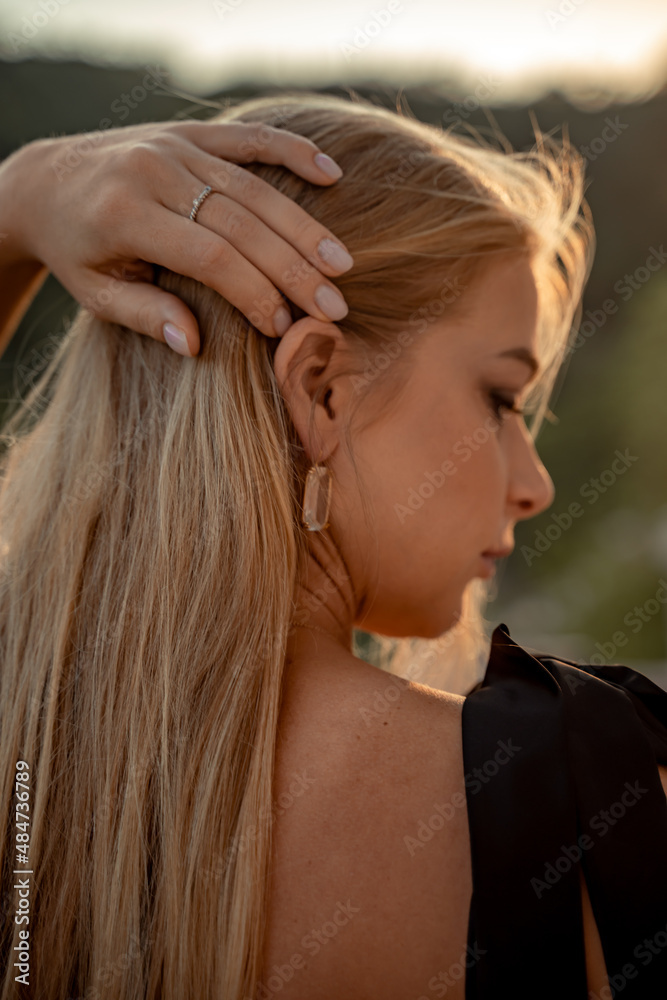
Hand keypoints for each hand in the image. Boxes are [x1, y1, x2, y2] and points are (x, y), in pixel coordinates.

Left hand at [1, 119, 353, 354]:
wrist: (44, 182)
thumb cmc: (75, 250)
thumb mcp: (95, 292)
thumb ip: (144, 314)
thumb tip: (194, 345)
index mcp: (126, 216)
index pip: (210, 257)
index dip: (253, 292)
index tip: (285, 328)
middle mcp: (153, 172)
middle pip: (241, 224)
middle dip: (292, 269)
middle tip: (334, 307)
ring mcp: (174, 146)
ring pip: (253, 187)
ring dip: (303, 227)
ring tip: (341, 264)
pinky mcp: (189, 132)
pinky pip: (248, 139)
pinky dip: (291, 151)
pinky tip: (331, 172)